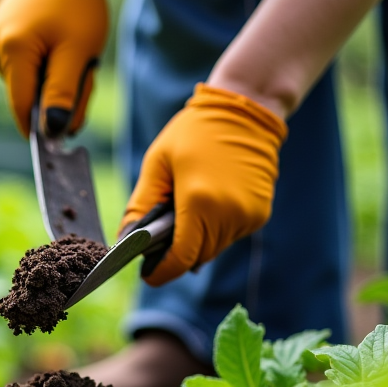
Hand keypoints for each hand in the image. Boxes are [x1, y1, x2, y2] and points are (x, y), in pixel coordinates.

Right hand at [0, 0, 107, 136]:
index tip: (60, 139)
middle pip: (24, 96)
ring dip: (48, 80)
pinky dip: (40, 66)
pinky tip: (53, 47)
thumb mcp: (79, 52)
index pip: (21, 106)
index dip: (39, 127)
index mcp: (13, 50)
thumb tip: (52, 132)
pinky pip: (20, 66)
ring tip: (68, 55)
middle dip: (53, 98)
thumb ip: (64, 94)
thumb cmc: (77, 5)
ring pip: (23, 82)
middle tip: (82, 80)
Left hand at [123, 84, 287, 286]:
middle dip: (176, 254)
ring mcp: (248, 215)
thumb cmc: (194, 133)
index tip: (148, 274)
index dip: (162, 272)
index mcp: (199, 202)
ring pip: (214, 248)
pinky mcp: (260, 214)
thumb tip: (126, 238)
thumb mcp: (157, 163)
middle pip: (196, 257)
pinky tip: (210, 202)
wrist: (244, 111)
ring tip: (187, 209)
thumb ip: (140, 205)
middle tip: (161, 237)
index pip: (181, 258)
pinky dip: (216, 228)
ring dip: (197, 240)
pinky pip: (230, 235)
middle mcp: (228, 214)